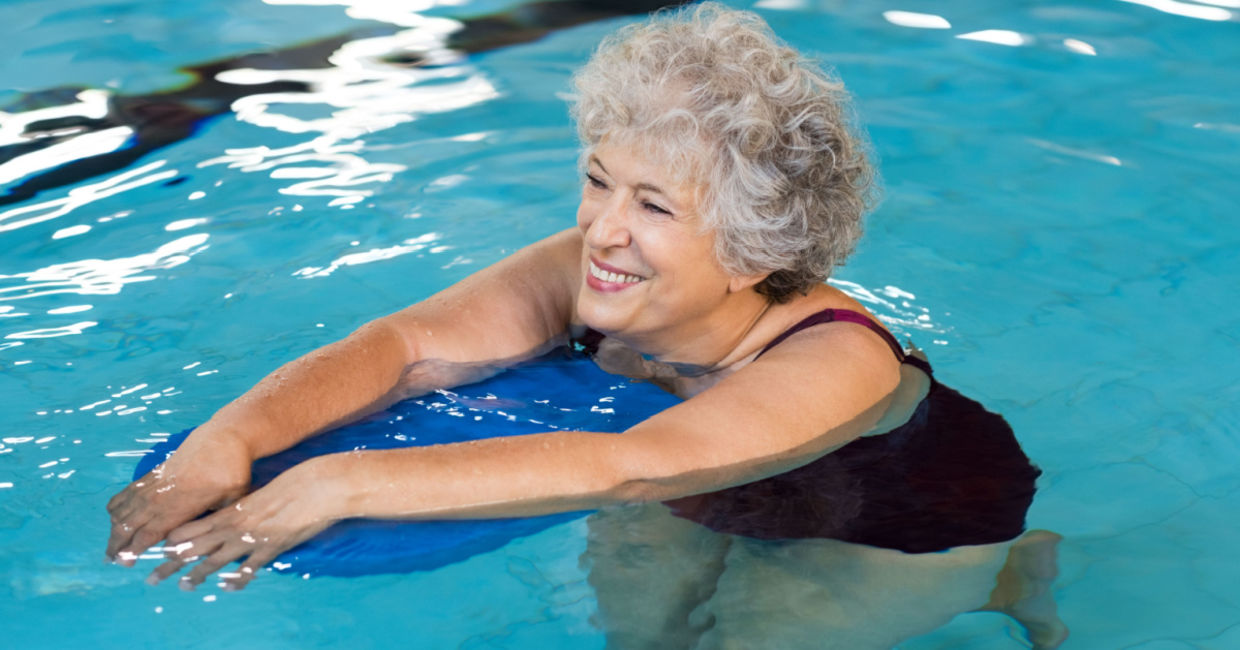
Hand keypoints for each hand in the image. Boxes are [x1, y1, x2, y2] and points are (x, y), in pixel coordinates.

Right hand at [106, 430, 251, 565]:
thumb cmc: (232, 471)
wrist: (223, 438)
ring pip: (122, 511)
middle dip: (117, 545)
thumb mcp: (232, 500)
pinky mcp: (151, 475)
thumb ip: (218, 521)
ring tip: (112, 547)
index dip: (134, 550)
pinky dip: (116, 508)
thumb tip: (214, 540)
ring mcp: (152, 485)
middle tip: (112, 561)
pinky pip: (124, 494)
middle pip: (128, 525)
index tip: (125, 563)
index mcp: (178, 507)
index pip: (148, 534)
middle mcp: (159, 497)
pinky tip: (116, 519)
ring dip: (114, 529)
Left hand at [147, 462, 340, 590]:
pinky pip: (249, 567)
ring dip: (197, 575)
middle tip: (153, 577)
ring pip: (216, 560)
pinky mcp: (270, 547)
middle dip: (172, 563)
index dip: (175, 540)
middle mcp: (235, 526)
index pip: (193, 528)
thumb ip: (246, 508)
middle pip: (195, 547)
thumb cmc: (293, 485)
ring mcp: (251, 538)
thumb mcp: (261, 494)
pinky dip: (238, 579)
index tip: (161, 550)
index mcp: (232, 511)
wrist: (317, 486)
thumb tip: (238, 516)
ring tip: (183, 586)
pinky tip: (228, 588)